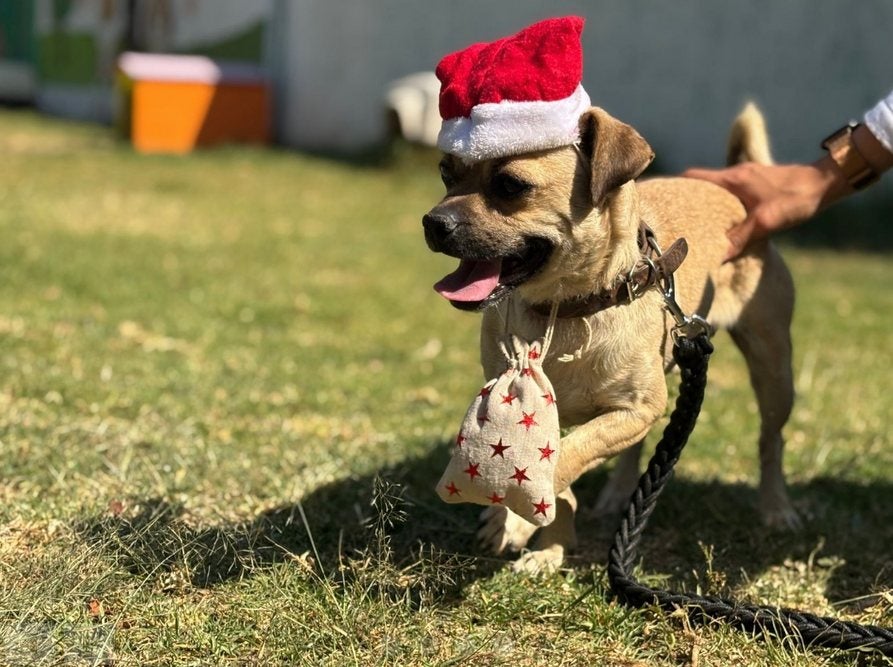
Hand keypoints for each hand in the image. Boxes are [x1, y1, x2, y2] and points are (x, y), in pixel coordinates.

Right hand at [683, 159, 844, 260]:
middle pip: (700, 183)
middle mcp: (736, 175)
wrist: (826, 183)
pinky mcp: (758, 185)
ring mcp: (747, 179)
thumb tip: (716, 257)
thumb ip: (740, 238)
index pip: (692, 177)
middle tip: (672, 218)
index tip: (659, 198)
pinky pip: (730, 194)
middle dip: (685, 199)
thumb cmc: (796, 198)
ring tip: (694, 225)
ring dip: (704, 204)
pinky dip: (721, 206)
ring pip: (715, 190)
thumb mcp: (767, 221)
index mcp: (732, 179)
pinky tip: (723, 223)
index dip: (673, 187)